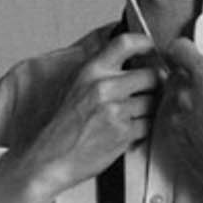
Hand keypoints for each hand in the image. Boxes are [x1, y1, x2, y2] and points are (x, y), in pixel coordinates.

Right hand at [0, 32, 159, 202]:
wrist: (48, 159)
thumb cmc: (60, 126)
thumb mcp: (74, 87)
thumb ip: (99, 73)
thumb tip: (128, 61)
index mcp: (90, 71)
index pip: (126, 43)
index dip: (146, 44)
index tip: (152, 49)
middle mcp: (104, 87)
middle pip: (152, 75)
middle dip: (155, 85)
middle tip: (149, 91)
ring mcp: (116, 110)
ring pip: (153, 102)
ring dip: (148, 109)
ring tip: (131, 116)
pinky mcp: (124, 132)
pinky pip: (148, 124)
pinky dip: (142, 129)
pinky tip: (126, 131)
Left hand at [156, 38, 202, 192]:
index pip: (177, 49)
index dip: (182, 48)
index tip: (188, 52)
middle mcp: (185, 96)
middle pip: (174, 74)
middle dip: (186, 77)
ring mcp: (176, 119)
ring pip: (171, 99)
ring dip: (183, 100)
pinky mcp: (173, 140)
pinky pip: (171, 122)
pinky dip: (181, 121)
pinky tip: (200, 129)